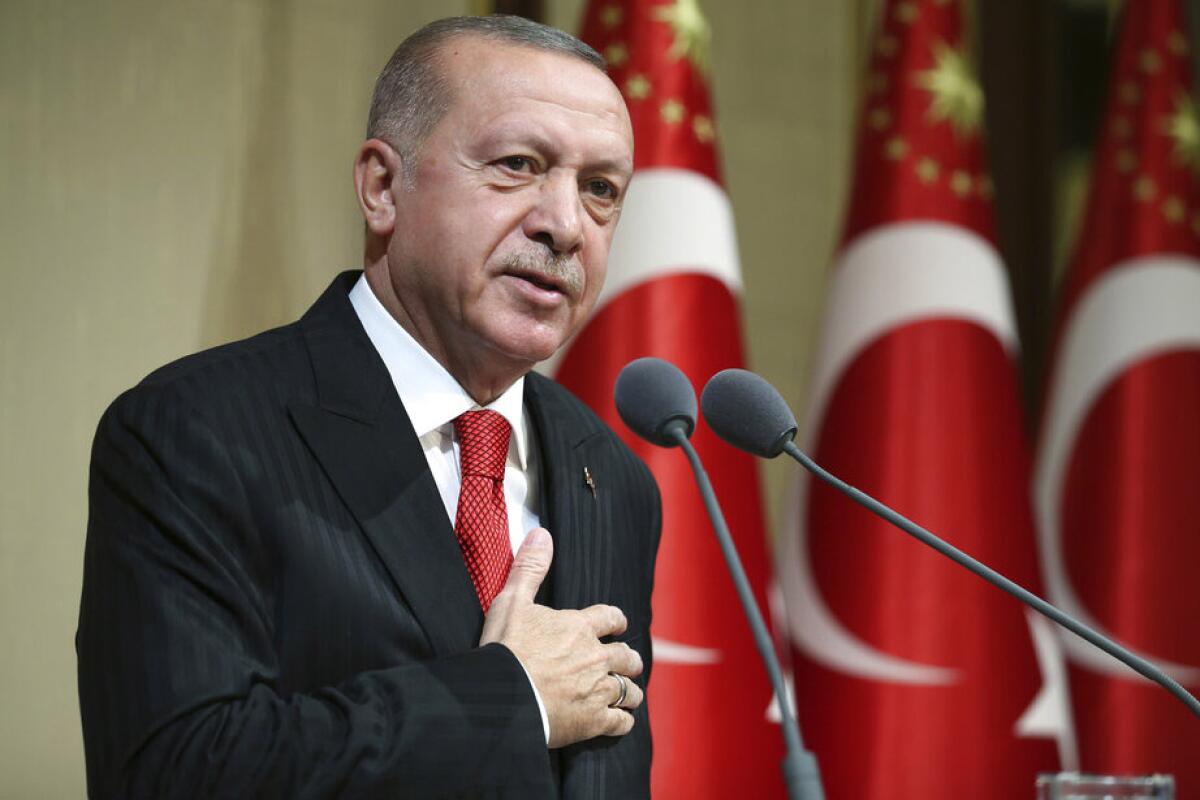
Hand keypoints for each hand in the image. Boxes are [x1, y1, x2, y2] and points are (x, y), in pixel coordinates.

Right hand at [480, 527, 644, 747]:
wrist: (503, 695)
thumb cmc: (506, 648)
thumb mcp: (512, 601)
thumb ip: (530, 568)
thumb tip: (541, 534)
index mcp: (579, 627)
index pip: (610, 618)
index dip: (616, 621)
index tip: (619, 625)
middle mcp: (596, 657)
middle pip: (626, 656)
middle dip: (629, 659)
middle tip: (629, 662)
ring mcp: (598, 689)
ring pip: (628, 690)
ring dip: (630, 691)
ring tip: (629, 694)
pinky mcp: (594, 720)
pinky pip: (620, 721)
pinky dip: (623, 721)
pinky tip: (621, 721)